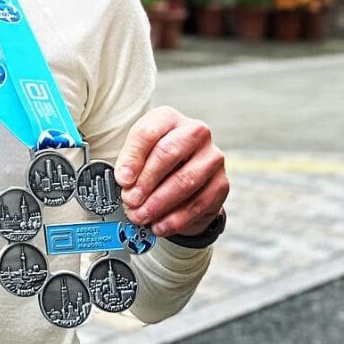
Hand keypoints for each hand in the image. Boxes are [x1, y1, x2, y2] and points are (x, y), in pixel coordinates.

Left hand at [113, 106, 227, 237]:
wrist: (184, 172)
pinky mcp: (221, 183)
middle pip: (168, 154)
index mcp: (168, 118)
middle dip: (146, 182)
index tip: (122, 180)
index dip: (132, 158)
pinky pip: (198, 204)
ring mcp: (212, 158)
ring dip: (159, 203)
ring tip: (140, 215)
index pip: (147, 133)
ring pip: (185, 181)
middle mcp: (195, 133)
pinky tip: (159, 225)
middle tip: (130, 200)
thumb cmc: (155, 158)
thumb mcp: (139, 153)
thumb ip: (130, 163)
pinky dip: (176, 218)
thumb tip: (126, 183)